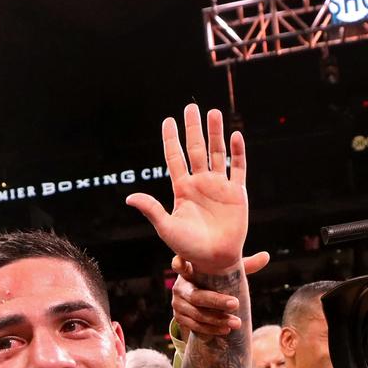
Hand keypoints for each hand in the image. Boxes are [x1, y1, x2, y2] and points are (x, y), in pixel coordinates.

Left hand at [127, 105, 247, 273]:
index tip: (168, 121)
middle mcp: (200, 183)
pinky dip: (237, 152)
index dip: (171, 139)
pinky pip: (238, 168)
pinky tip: (236, 136)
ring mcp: (219, 186)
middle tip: (191, 107)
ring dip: (216, 133)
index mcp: (182, 189)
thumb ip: (152, 209)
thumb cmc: (188, 248)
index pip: (174, 158)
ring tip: (214, 112)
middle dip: (193, 129)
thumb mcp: (166, 228)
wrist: (214, 261)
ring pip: (217, 153)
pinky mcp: (237, 193)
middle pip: (196, 149)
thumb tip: (129, 198)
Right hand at [170, 252, 269, 335]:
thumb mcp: (226, 273)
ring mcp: (178, 304)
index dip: (179, 264)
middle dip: (217, 301)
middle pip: (196, 296)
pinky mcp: (180, 318)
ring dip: (218, 320)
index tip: (183, 263)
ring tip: (236, 322)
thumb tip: (266, 256)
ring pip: (197, 314)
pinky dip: (212, 329)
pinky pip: (196, 326)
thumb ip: (243, 265)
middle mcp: (180, 286)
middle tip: (236, 304)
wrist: (203, 305)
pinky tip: (225, 330)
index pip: (179, 264)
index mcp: (189, 270)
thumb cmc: (215, 282)